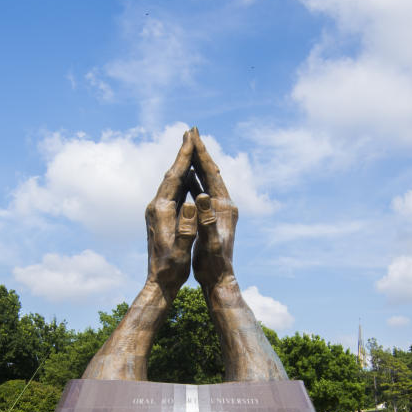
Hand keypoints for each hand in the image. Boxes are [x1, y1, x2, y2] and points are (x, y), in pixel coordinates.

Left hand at [145, 130, 197, 298]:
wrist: (158, 282)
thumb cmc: (172, 268)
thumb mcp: (182, 249)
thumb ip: (187, 226)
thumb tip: (191, 202)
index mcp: (161, 210)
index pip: (174, 176)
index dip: (183, 156)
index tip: (191, 137)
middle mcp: (156, 207)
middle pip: (171, 174)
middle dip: (182, 154)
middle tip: (190, 133)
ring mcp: (157, 212)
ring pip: (171, 182)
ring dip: (182, 166)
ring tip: (191, 150)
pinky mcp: (160, 218)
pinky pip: (172, 193)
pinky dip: (182, 181)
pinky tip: (189, 178)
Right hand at [189, 128, 237, 292]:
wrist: (219, 280)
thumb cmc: (212, 264)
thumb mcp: (209, 242)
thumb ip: (206, 220)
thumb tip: (203, 196)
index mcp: (224, 207)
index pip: (212, 173)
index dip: (202, 153)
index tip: (194, 134)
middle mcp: (224, 205)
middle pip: (211, 172)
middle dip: (201, 152)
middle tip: (191, 131)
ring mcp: (220, 211)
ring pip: (207, 181)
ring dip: (197, 165)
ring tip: (188, 148)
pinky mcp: (214, 217)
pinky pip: (203, 194)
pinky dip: (195, 182)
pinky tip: (187, 177)